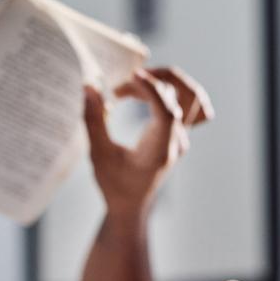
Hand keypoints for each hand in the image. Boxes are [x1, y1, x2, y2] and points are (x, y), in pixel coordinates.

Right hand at [83, 66, 212, 217]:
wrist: (131, 205)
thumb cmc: (114, 184)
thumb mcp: (98, 155)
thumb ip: (93, 121)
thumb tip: (89, 88)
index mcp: (160, 151)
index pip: (168, 112)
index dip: (152, 89)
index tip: (131, 76)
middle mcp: (176, 142)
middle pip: (190, 96)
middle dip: (163, 78)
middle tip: (131, 78)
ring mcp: (181, 137)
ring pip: (190, 96)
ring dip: (164, 82)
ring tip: (132, 85)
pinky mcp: (178, 133)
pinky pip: (182, 103)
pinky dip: (162, 91)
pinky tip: (135, 94)